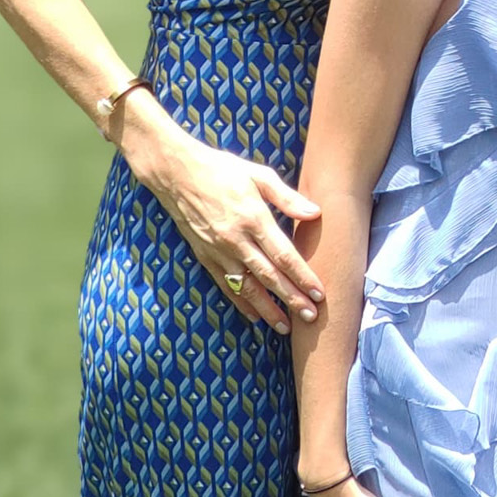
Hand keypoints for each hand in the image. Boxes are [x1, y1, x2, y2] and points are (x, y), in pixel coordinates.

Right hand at [128, 128, 323, 331]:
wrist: (177, 173)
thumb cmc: (223, 170)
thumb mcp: (259, 175)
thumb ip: (287, 197)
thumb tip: (315, 213)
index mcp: (253, 218)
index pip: (283, 255)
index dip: (302, 276)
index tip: (319, 293)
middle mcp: (236, 240)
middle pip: (269, 276)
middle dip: (291, 299)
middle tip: (311, 318)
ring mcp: (218, 251)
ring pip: (247, 287)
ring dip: (267, 309)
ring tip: (285, 326)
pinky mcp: (204, 256)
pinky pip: (225, 284)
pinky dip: (240, 302)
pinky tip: (254, 315)